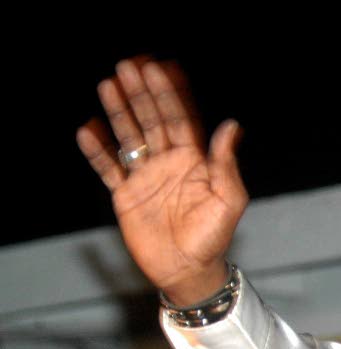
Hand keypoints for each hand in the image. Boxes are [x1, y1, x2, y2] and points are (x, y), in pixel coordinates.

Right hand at [77, 58, 247, 304]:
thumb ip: (226, 164)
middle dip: (142, 93)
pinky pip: (108, 169)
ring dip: (119, 111)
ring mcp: (146, 178)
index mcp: (195, 161)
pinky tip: (88, 131)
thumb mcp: (229, 201)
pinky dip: (97, 151)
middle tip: (129, 65)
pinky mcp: (126, 195)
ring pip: (129, 137)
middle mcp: (169, 163)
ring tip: (109, 84)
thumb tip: (230, 126)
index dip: (171, 94)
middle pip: (152, 120)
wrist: (188, 270)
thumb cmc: (214, 237)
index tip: (162, 68)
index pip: (181, 120)